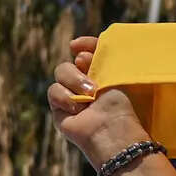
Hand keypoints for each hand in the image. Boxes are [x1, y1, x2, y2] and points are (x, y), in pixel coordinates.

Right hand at [48, 35, 151, 170]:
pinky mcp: (60, 109)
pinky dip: (66, 98)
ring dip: (74, 81)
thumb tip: (78, 54)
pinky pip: (54, 91)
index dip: (83, 45)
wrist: (111, 129)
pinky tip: (78, 110)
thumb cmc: (121, 104)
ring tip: (89, 97)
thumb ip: (103, 57)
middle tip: (92, 78)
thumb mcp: (116, 74)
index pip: (88, 51)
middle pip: (71, 61)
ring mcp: (72, 97)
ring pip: (61, 72)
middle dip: (80, 65)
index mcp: (103, 75)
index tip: (77, 46)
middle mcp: (87, 85)